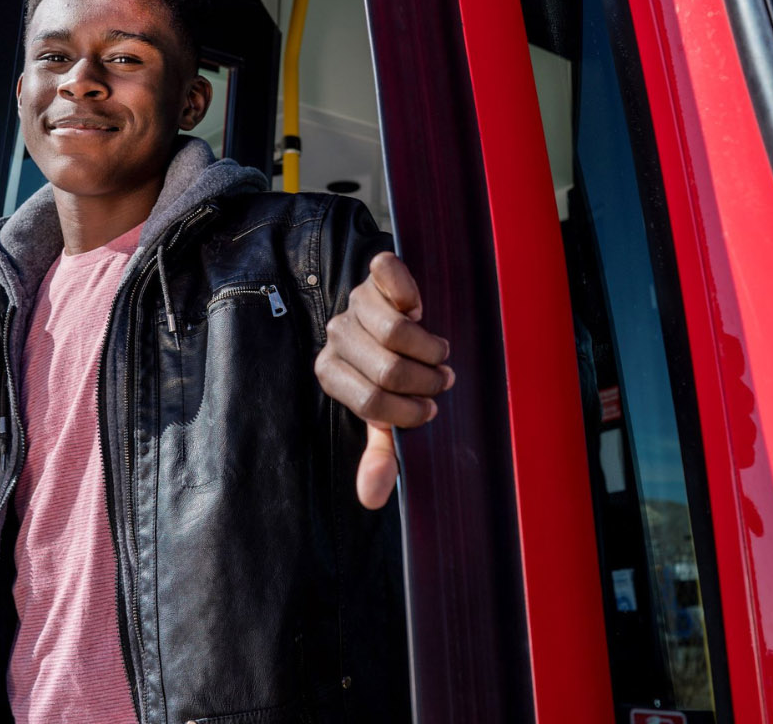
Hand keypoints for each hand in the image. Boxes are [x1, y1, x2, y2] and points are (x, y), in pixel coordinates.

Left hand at [313, 252, 452, 508]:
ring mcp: (353, 302)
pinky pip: (391, 277)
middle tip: (441, 381)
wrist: (393, 315)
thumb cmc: (391, 371)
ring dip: (430, 347)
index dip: (409, 412)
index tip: (428, 410)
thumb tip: (371, 498)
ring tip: (438, 354)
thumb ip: (380, 452)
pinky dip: (413, 294)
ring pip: (398, 331)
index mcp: (330, 373)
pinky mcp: (372, 275)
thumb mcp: (385, 412)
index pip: (372, 405)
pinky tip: (420, 309)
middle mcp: (335, 336)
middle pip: (388, 370)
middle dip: (426, 382)